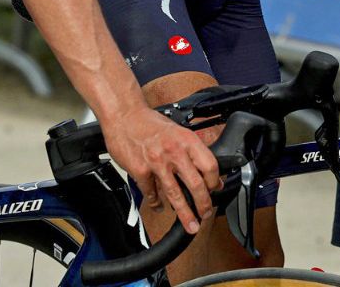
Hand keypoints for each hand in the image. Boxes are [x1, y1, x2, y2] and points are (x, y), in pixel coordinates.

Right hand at [100, 104, 220, 232]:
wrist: (124, 115)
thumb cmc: (150, 123)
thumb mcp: (177, 131)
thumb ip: (190, 150)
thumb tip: (204, 171)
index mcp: (187, 140)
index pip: (209, 165)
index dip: (215, 181)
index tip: (215, 190)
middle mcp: (174, 151)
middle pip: (195, 184)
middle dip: (203, 204)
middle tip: (206, 215)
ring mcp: (156, 162)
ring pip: (175, 194)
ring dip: (185, 213)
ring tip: (190, 225)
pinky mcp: (140, 170)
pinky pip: (151, 193)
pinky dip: (156, 202)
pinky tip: (159, 206)